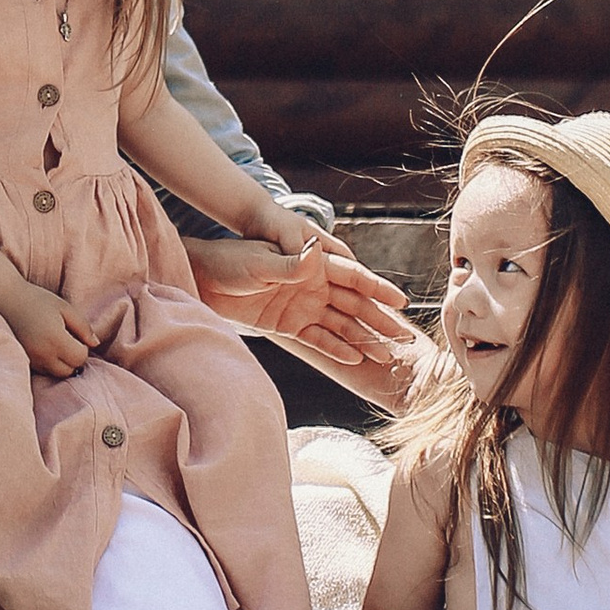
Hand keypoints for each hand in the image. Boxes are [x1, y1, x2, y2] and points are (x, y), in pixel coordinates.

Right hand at [9, 289, 101, 381]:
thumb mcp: (65, 308)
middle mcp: (43, 355)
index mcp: (56, 340)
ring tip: (55, 343)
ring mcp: (32, 361)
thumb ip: (83, 327)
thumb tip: (95, 344)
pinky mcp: (24, 362)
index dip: (82, 347)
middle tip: (67, 339)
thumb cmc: (37, 300)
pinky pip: (43, 371)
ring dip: (61, 363)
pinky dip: (49, 363)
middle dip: (73, 358)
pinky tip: (44, 347)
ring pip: (56, 374)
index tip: (75, 334)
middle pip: (69, 370)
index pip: (80, 358)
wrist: (5, 300)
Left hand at [192, 232, 417, 382]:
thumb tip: (318, 251)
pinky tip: (356, 359)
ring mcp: (303, 306)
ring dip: (364, 339)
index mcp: (312, 264)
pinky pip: (318, 339)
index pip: (352, 277)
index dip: (377, 289)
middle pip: (354, 304)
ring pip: (341, 324)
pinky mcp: (289, 324)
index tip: (401, 302)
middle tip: (405, 337)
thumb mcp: (261, 262)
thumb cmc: (231, 262)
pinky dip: (336, 349)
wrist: (203, 280)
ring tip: (387, 355)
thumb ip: (292, 263)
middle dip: (379, 320)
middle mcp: (313, 285)